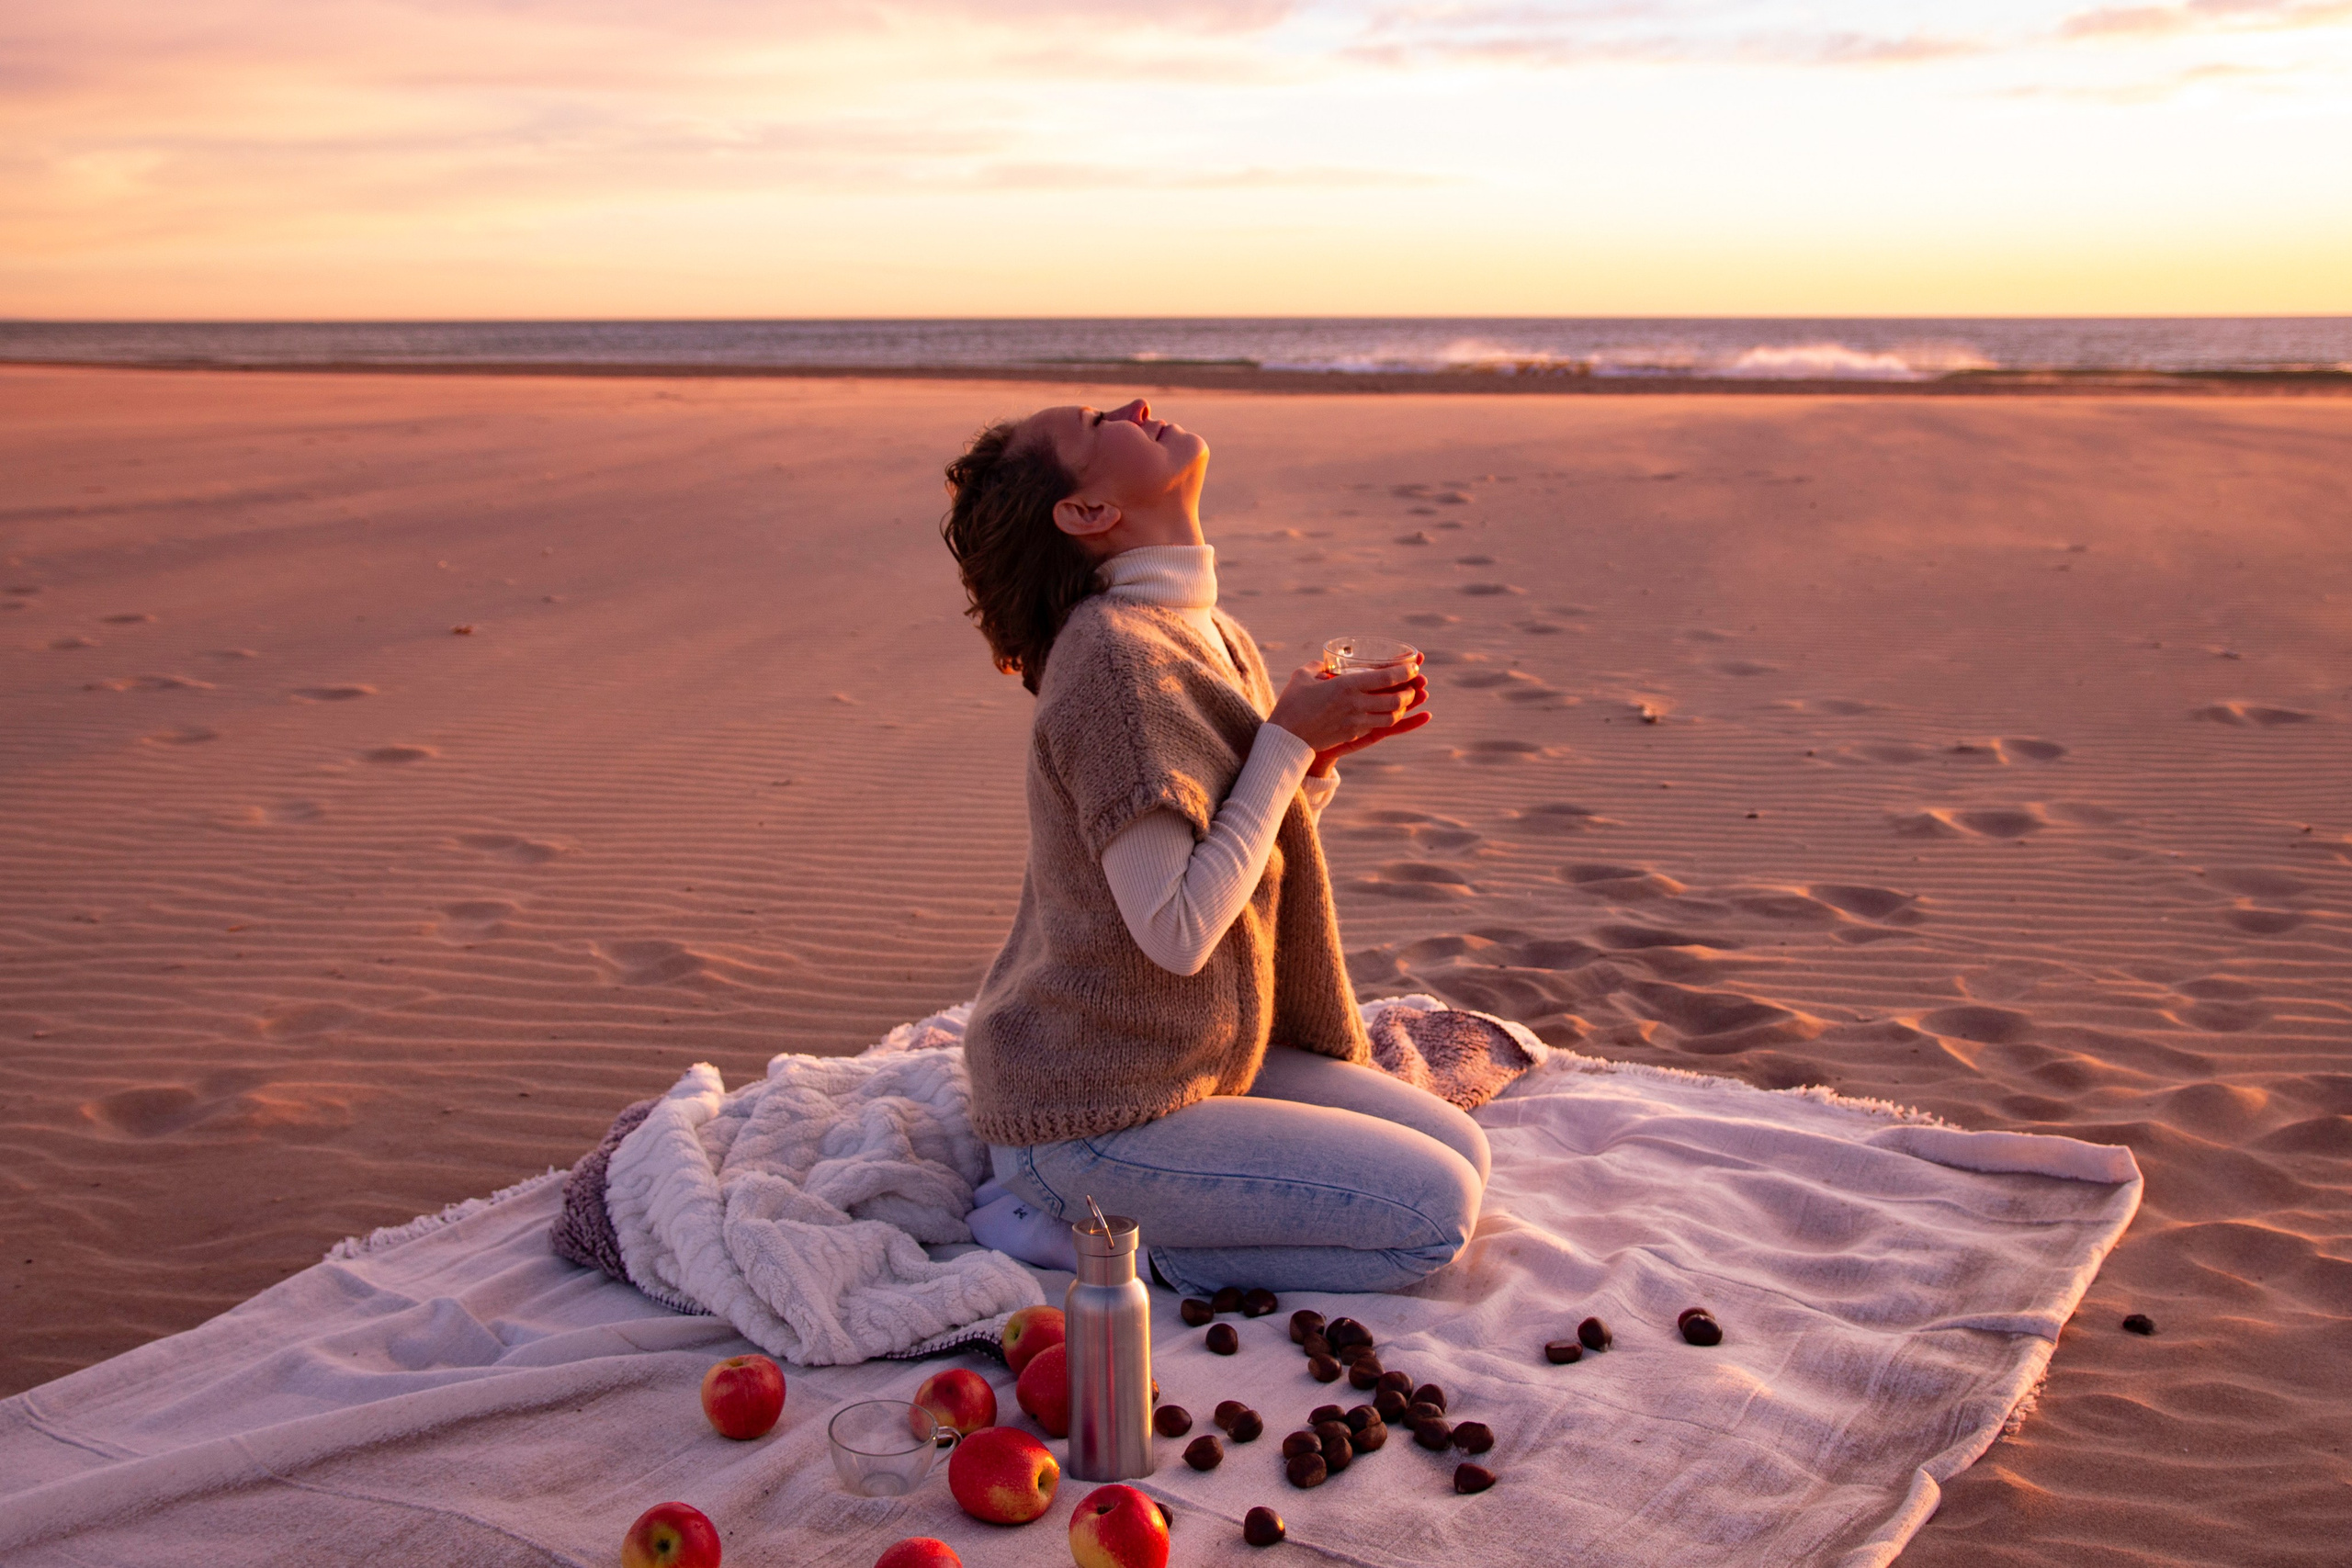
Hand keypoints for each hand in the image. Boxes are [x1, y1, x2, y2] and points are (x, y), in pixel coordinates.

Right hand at [1266, 661, 1430, 769]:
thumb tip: (1326, 664)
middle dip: (1410, 691)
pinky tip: (1391, 714)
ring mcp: (1356, 723)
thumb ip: (1318, 667)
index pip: (1386, 678)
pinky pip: (1379, 727)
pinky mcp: (1352, 735)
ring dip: (1402, 708)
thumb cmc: (1291, 704)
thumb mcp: (1303, 677)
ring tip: (1405, 699)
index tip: (1415, 665)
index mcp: (1347, 686)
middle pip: (1396, 699)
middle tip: (1413, 684)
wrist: (1285, 738)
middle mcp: (1356, 705)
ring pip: (1392, 716)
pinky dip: (1389, 719)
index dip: (1405, 671)